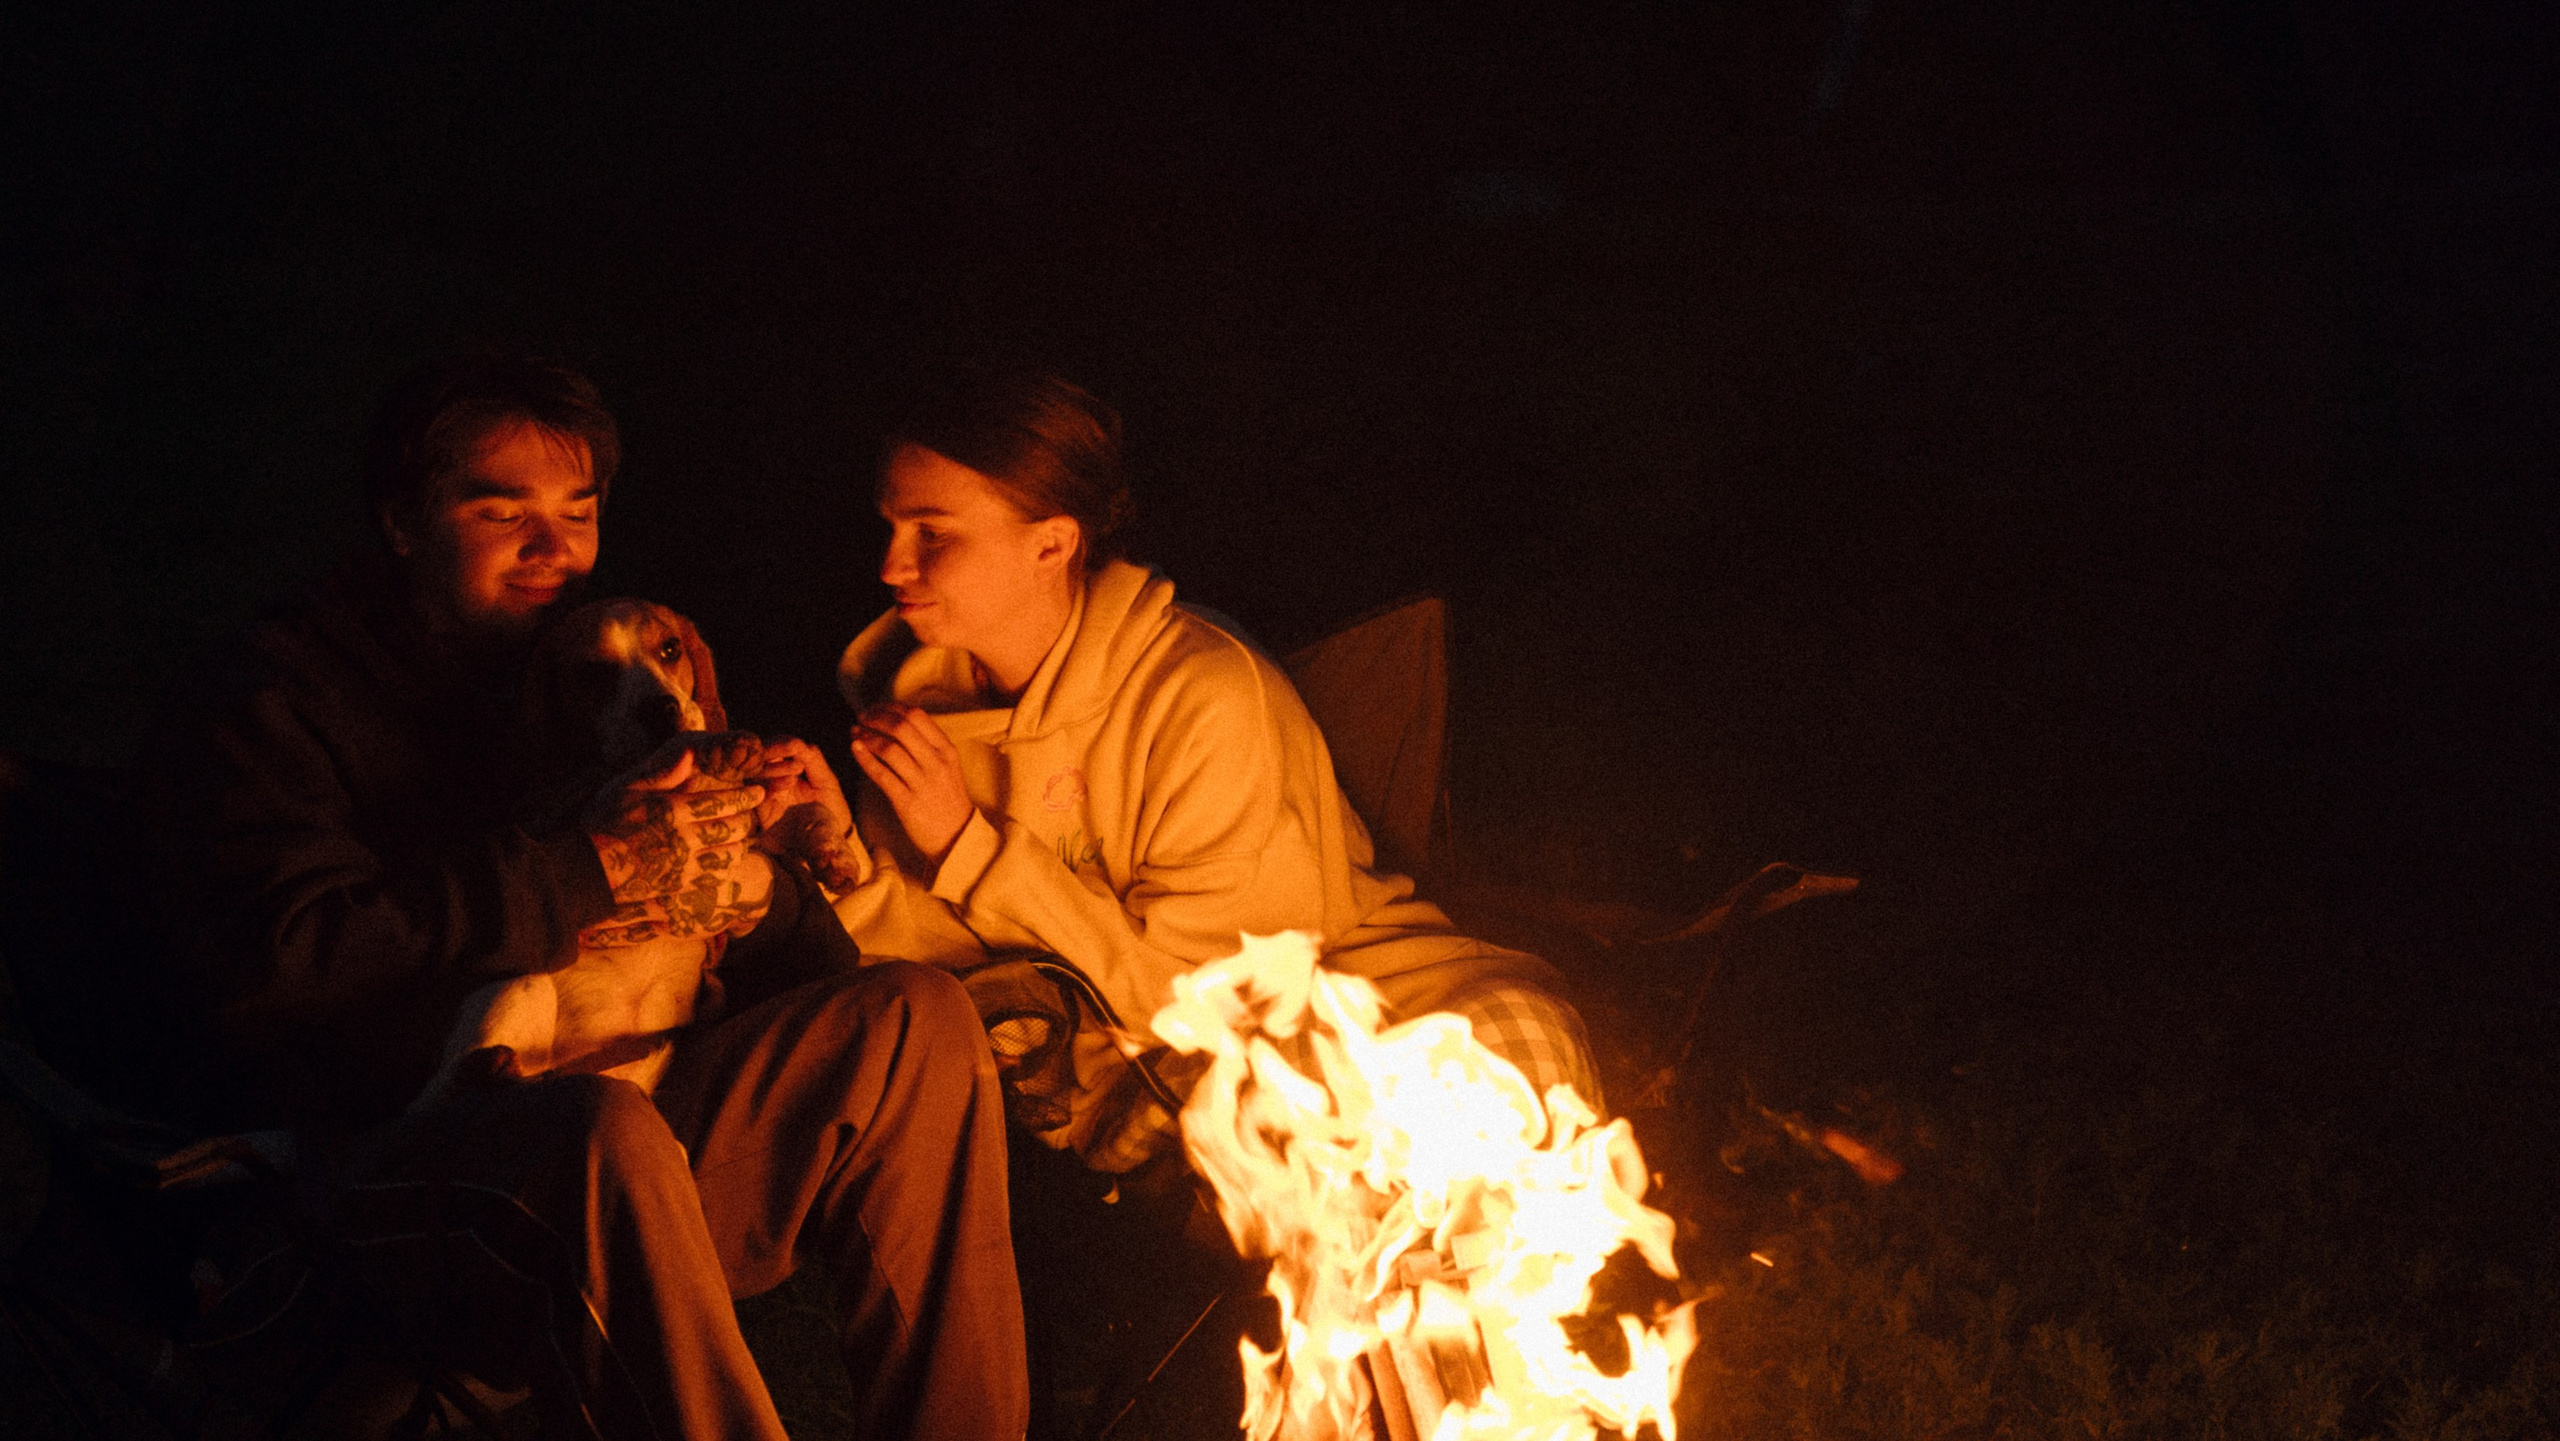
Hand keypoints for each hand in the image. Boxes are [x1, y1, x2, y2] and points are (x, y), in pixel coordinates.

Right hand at [582, 741, 773, 944]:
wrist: (587, 869)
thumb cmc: (603, 823)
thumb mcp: (626, 789)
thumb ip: (663, 773)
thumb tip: (691, 753)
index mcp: (672, 810)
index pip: (721, 801)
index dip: (745, 796)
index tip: (758, 790)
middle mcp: (683, 838)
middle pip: (731, 827)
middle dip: (749, 818)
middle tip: (758, 811)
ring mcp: (683, 864)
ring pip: (728, 853)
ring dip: (743, 842)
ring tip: (748, 835)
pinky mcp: (679, 885)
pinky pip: (714, 876)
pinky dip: (728, 866)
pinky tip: (730, 860)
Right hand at [750, 736, 852, 839]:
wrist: (829, 840)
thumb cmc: (830, 808)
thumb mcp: (826, 781)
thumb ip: (813, 760)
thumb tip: (796, 741)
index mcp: (787, 767)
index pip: (774, 747)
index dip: (780, 743)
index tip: (793, 744)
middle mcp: (772, 778)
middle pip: (759, 757)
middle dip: (774, 751)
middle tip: (792, 753)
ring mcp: (764, 794)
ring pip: (755, 773)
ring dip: (773, 767)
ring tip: (795, 773)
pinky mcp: (760, 811)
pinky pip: (756, 794)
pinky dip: (769, 785)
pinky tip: (786, 784)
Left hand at [848, 703, 974, 865]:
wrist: (956, 836)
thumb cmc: (947, 799)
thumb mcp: (946, 767)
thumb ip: (927, 745)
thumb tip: (896, 723)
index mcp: (946, 749)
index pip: (917, 716)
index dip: (891, 707)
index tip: (876, 708)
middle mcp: (936, 762)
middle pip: (901, 727)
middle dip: (876, 717)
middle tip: (861, 717)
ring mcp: (922, 782)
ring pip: (889, 748)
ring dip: (866, 736)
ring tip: (854, 733)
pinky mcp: (907, 801)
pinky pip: (882, 775)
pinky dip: (865, 759)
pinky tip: (855, 749)